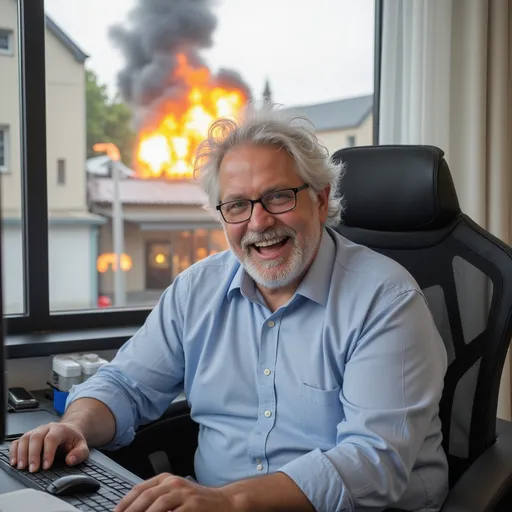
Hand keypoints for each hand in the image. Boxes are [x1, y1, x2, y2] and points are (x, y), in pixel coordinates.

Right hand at [9, 422, 88, 472]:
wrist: (69, 431)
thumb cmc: (73, 440)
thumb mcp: (82, 446)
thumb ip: (80, 453)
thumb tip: (70, 460)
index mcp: (60, 429)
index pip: (51, 438)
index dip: (47, 453)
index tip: (46, 466)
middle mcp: (46, 428)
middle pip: (36, 437)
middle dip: (33, 454)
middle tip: (33, 469)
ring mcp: (36, 431)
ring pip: (25, 438)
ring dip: (21, 453)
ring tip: (22, 467)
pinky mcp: (28, 437)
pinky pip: (18, 441)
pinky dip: (14, 451)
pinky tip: (14, 461)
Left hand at [114, 473, 236, 511]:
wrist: (223, 502)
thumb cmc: (196, 502)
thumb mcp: (174, 494)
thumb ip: (156, 498)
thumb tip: (132, 509)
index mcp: (166, 480)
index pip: (140, 489)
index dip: (125, 503)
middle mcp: (174, 484)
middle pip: (146, 497)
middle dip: (130, 511)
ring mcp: (184, 494)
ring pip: (157, 505)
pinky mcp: (193, 506)